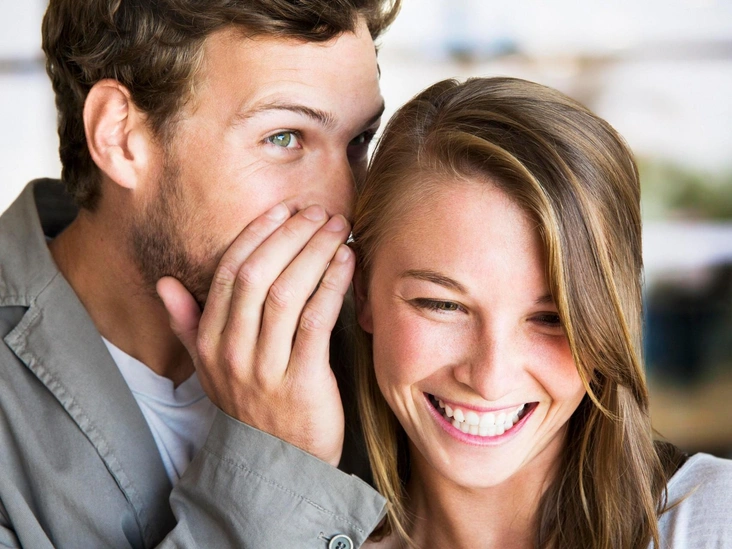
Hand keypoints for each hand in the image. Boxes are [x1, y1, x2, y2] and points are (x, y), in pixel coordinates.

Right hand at [156, 202, 354, 465]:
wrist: (277, 463)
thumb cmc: (251, 404)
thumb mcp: (210, 367)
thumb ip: (188, 324)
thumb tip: (164, 283)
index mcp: (210, 342)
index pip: (228, 274)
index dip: (257, 236)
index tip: (283, 210)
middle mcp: (233, 352)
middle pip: (257, 276)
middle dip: (290, 235)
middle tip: (319, 211)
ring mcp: (266, 369)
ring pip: (286, 294)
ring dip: (313, 253)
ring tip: (337, 229)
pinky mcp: (302, 382)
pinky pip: (316, 321)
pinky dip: (331, 285)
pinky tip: (347, 263)